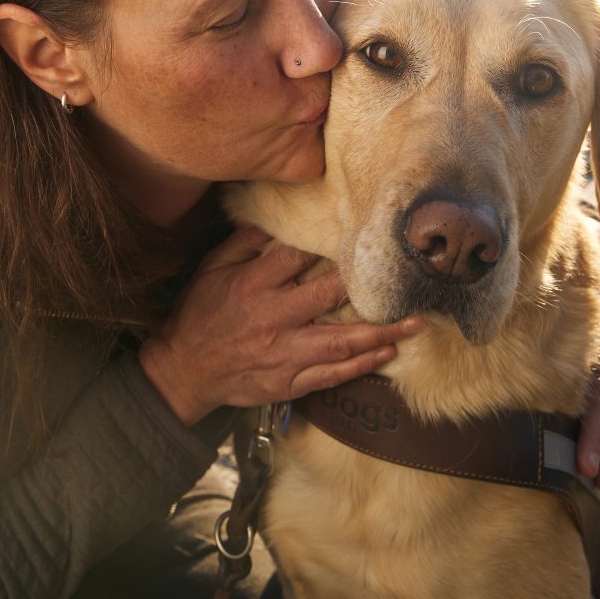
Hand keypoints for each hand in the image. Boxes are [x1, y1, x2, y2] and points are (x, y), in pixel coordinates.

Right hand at [139, 225, 421, 425]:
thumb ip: (244, 242)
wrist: (183, 370)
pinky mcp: (287, 382)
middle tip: (408, 278)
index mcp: (254, 284)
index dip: (331, 245)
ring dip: (380, 332)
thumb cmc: (199, 314)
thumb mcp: (212, 269)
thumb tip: (272, 217)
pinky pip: (331, 375)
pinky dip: (361, 366)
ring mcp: (282, 353)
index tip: (363, 234)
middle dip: (368, 288)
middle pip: (327, 296)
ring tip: (416, 323)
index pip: (299, 257)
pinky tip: (387, 353)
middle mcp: (273, 317)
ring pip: (339, 342)